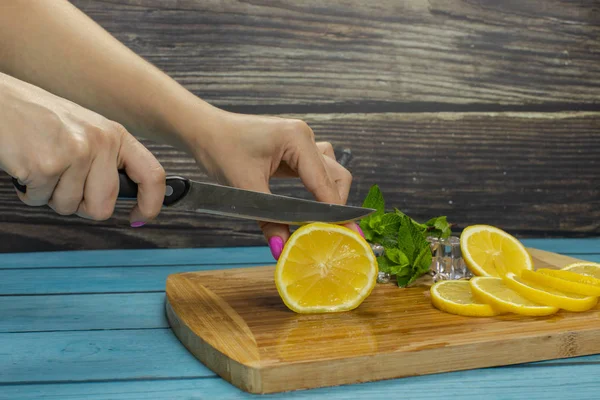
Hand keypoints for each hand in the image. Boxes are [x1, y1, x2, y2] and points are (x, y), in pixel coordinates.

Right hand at [0, 73, 165, 224]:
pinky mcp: (46, 165)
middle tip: (63, 183)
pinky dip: (29, 192)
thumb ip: (107, 160)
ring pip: (69, 207)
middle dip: (80, 206)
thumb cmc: (40, 119)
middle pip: (103, 206)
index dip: (150, 203)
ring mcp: (74, 153)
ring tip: (41, 166)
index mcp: (115, 135)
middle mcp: (100, 142)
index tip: (140, 217)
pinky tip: (25, 166)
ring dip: (50, 196)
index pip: (152, 174)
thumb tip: (129, 196)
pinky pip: (40, 201)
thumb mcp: (86, 131)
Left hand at [190, 110, 359, 258]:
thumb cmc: (221, 149)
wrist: (204, 131)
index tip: (341, 236)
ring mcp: (301, 141)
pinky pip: (316, 169)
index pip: (325, 182)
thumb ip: (269, 220)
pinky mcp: (294, 149)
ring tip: (324, 221)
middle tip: (334, 234)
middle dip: (336, 205)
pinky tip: (311, 205)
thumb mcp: (245, 188)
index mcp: (297, 139)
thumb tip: (282, 248)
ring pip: (330, 172)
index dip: (333, 212)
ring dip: (330, 195)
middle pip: (336, 176)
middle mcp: (305, 137)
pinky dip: (318, 188)